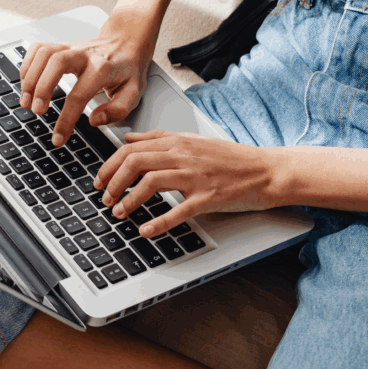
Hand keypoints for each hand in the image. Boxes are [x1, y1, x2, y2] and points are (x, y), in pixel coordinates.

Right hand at [18, 8, 157, 146]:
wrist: (127, 42)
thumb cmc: (128, 70)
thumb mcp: (134, 93)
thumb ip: (117, 110)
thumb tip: (94, 120)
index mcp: (103, 68)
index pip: (80, 95)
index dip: (66, 119)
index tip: (58, 138)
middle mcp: (85, 54)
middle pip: (56, 63)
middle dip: (42, 87)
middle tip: (36, 111)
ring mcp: (71, 47)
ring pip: (44, 53)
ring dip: (30, 77)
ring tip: (25, 101)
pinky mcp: (61, 45)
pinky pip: (38, 48)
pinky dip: (27, 65)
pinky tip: (26, 82)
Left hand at [92, 130, 285, 237]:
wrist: (267, 170)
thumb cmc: (231, 159)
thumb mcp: (192, 140)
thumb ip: (159, 139)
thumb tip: (128, 138)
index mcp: (178, 141)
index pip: (132, 148)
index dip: (109, 165)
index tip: (100, 180)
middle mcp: (184, 155)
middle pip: (135, 162)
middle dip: (113, 182)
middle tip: (104, 198)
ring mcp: (196, 176)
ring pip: (151, 181)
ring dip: (129, 199)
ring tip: (119, 213)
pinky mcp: (208, 197)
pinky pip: (178, 210)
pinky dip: (158, 222)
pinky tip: (145, 230)